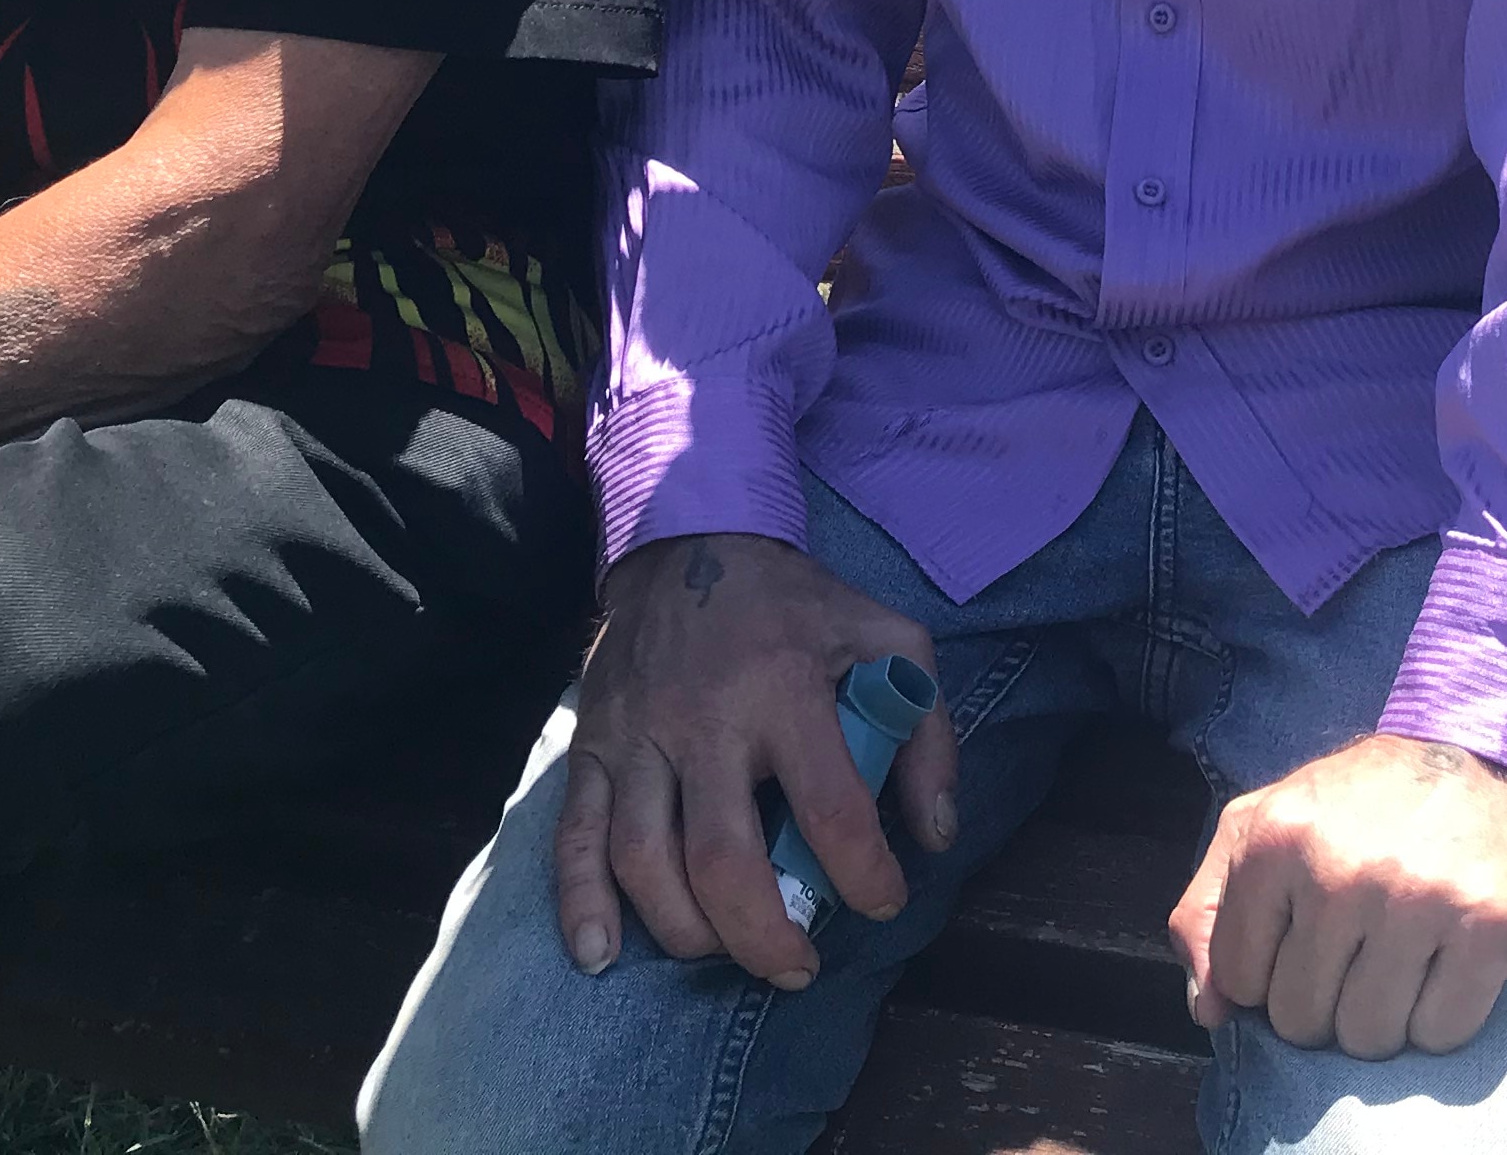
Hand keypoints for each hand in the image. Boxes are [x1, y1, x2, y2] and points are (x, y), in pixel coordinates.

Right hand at [549, 533, 957, 989]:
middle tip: (798, 968)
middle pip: (722, 859)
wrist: (689, 537)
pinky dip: (579, 904)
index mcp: (785, 688)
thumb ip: (925, 731)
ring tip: (725, 956)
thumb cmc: (795, 604)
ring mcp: (636, 736)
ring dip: (684, 931)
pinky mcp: (589, 745)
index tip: (883, 902)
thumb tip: (934, 834)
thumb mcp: (885, 636)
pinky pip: (571, 836)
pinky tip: (600, 957)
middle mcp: (704, 719)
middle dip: (763, 935)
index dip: (864, 875)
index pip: (831, 808)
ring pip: (643, 860)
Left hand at [1168, 733, 1506, 1060]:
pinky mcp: (1489, 926)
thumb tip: (1209, 1009)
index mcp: (1274, 839)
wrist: (1492, 750)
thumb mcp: (1267, 821)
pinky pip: (1441, 1034)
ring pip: (1370, 1037)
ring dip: (1386, 1018)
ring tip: (1405, 960)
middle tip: (1362, 952)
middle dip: (1329, 1003)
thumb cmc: (1368, 800)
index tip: (1308, 944)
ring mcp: (1417, 899)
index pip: (1240, 981)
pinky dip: (1444, 1018)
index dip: (1273, 976)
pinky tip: (1449, 964)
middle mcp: (1339, 869)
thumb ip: (1210, 908)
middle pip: (1303, 1021)